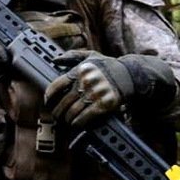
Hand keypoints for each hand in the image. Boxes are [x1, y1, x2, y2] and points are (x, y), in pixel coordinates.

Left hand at [42, 51, 174, 129]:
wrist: (132, 75)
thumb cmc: (109, 66)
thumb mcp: (91, 56)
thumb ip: (72, 56)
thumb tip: (55, 59)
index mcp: (80, 70)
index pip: (56, 86)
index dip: (49, 97)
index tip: (48, 102)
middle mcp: (86, 81)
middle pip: (64, 101)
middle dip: (57, 111)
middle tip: (56, 115)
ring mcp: (96, 93)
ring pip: (73, 111)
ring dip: (67, 118)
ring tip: (65, 120)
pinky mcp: (105, 104)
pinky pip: (86, 116)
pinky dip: (78, 122)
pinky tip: (75, 123)